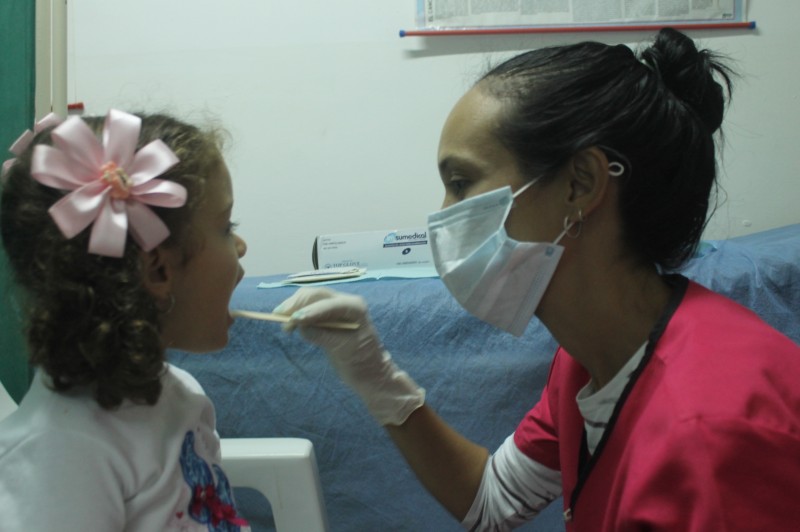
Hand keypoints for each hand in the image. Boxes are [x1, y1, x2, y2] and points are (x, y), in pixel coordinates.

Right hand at [274, 287, 424, 425]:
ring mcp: (335, 309)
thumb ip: (324, 336)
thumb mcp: (344, 350)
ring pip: (310, 300)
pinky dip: (298, 315)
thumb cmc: (361, 361)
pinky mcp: (327, 317)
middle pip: (316, 295)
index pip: (329, 304)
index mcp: (354, 307)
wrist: (369, 372)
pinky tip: (291, 325)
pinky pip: (309, 310)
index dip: (311, 310)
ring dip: (294, 308)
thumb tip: (302, 327)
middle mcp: (345, 303)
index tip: (294, 320)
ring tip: (284, 324)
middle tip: (279, 317)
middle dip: (297, 304)